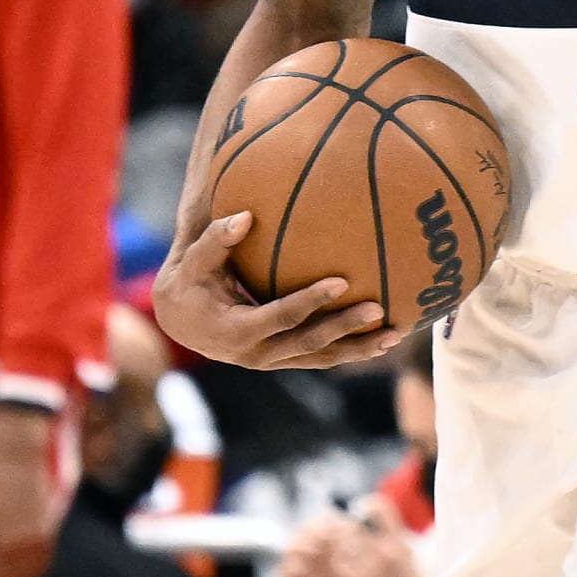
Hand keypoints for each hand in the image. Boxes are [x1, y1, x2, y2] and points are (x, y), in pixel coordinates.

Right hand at [153, 212, 401, 371]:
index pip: (281, 316)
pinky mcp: (284, 360)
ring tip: (396, 334)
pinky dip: (351, 351)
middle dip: (346, 327)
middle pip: (310, 343)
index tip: (341, 281)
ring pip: (322, 358)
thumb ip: (216, 239)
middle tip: (379, 308)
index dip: (311, 300)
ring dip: (359, 348)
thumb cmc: (188, 284)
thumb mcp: (193, 262)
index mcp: (238, 331)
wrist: (181, 323)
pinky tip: (382, 341)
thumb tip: (245, 215)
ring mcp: (274, 361)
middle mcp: (258, 353)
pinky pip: (322, 357)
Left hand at [342, 497, 430, 576]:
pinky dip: (336, 562)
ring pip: (341, 543)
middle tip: (341, 533)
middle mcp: (385, 551)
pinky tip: (340, 567)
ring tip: (339, 550)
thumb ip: (388, 536)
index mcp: (399, 541)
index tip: (360, 512)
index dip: (365, 506)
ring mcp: (371, 568)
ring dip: (336, 544)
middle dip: (343, 528)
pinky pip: (337, 563)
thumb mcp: (405, 556)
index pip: (377, 507)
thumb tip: (370, 515)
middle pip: (352, 525)